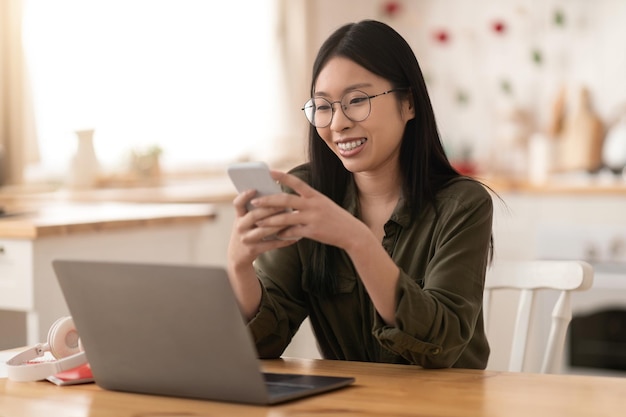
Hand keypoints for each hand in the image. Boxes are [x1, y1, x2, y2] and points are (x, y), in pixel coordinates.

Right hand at [228, 187, 297, 267]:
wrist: (237, 257)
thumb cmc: (247, 233)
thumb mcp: (246, 221)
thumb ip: (256, 210)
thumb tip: (277, 197)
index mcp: (238, 217)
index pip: (238, 204)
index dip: (245, 196)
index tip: (255, 189)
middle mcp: (240, 227)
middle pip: (254, 215)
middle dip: (270, 209)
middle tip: (285, 204)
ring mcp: (246, 239)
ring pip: (264, 230)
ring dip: (279, 224)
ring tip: (292, 219)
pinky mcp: (253, 250)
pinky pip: (271, 244)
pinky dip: (283, 241)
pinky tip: (294, 237)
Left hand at [251, 171, 367, 250]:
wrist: (352, 233)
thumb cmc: (335, 218)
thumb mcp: (323, 204)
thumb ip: (307, 201)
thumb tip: (287, 203)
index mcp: (315, 195)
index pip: (296, 182)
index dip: (282, 177)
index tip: (269, 172)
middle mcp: (313, 204)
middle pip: (286, 200)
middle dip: (268, 200)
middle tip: (255, 201)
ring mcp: (313, 218)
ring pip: (285, 217)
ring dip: (270, 220)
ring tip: (258, 222)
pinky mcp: (313, 232)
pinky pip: (292, 232)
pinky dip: (282, 234)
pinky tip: (275, 235)